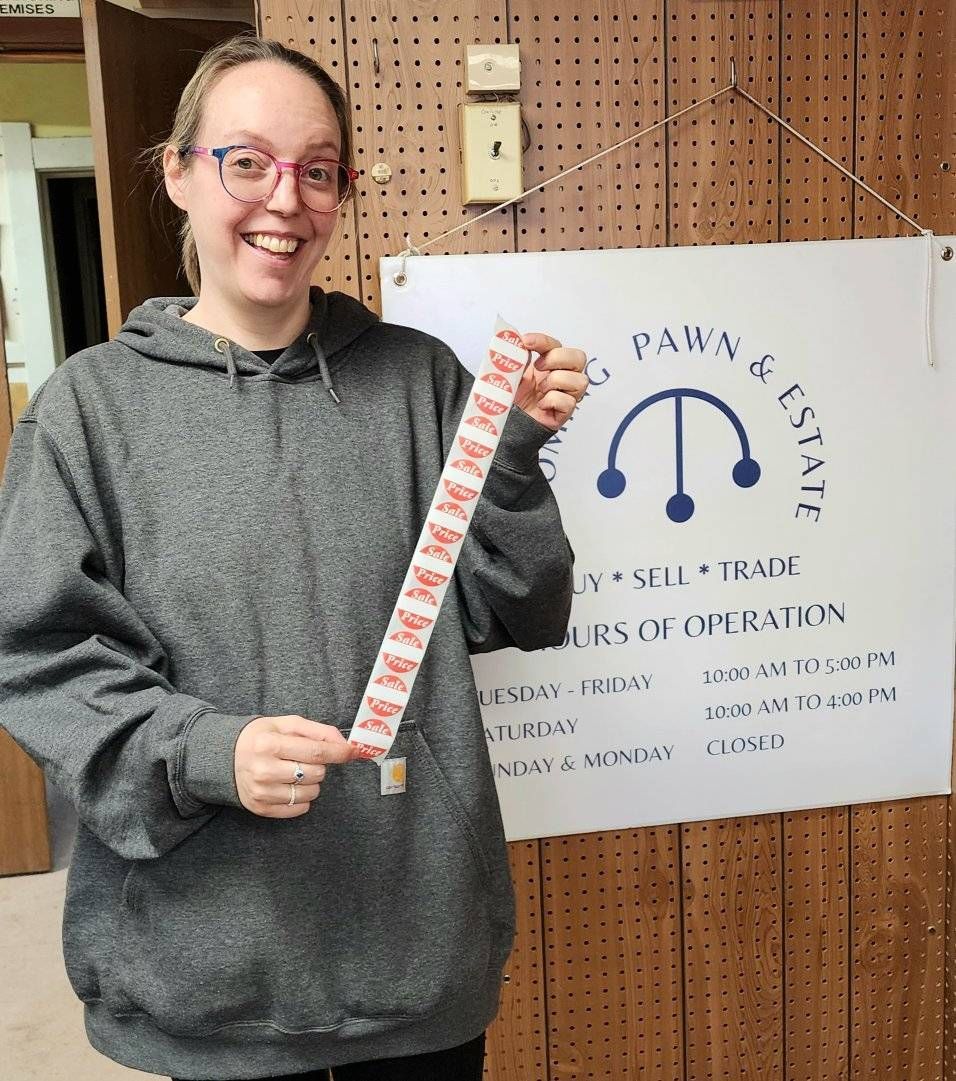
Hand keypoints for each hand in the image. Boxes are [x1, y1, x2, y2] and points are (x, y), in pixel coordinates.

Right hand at [234, 714, 360, 817]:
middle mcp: (263, 769)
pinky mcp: (261, 808)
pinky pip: (299, 808)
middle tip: (303, 758)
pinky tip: (289, 785)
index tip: (352, 752)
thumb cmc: (261, 737)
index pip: (315, 751)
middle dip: (318, 765)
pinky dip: (301, 798)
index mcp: (269, 744)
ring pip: (310, 793)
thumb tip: (344, 745)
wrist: (225, 757)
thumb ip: (319, 731)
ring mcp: (261, 792)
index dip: (339, 752)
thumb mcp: (287, 724)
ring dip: (311, 783)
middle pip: (316, 773)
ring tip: (294, 771)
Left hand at [514, 333, 587, 430]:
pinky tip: (541, 405)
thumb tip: (514, 339)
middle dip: (557, 358)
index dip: (543, 340)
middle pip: (579, 357)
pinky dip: (552, 401)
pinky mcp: (566, 412)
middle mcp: (564, 376)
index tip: (526, 341)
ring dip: (556, 381)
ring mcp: (568, 394)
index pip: (556, 345)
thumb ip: (516, 355)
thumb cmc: (516, 396)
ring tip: (540, 389)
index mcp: (551, 363)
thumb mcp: (513, 372)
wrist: (512, 420)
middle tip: (538, 366)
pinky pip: (569, 402)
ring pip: (580, 381)